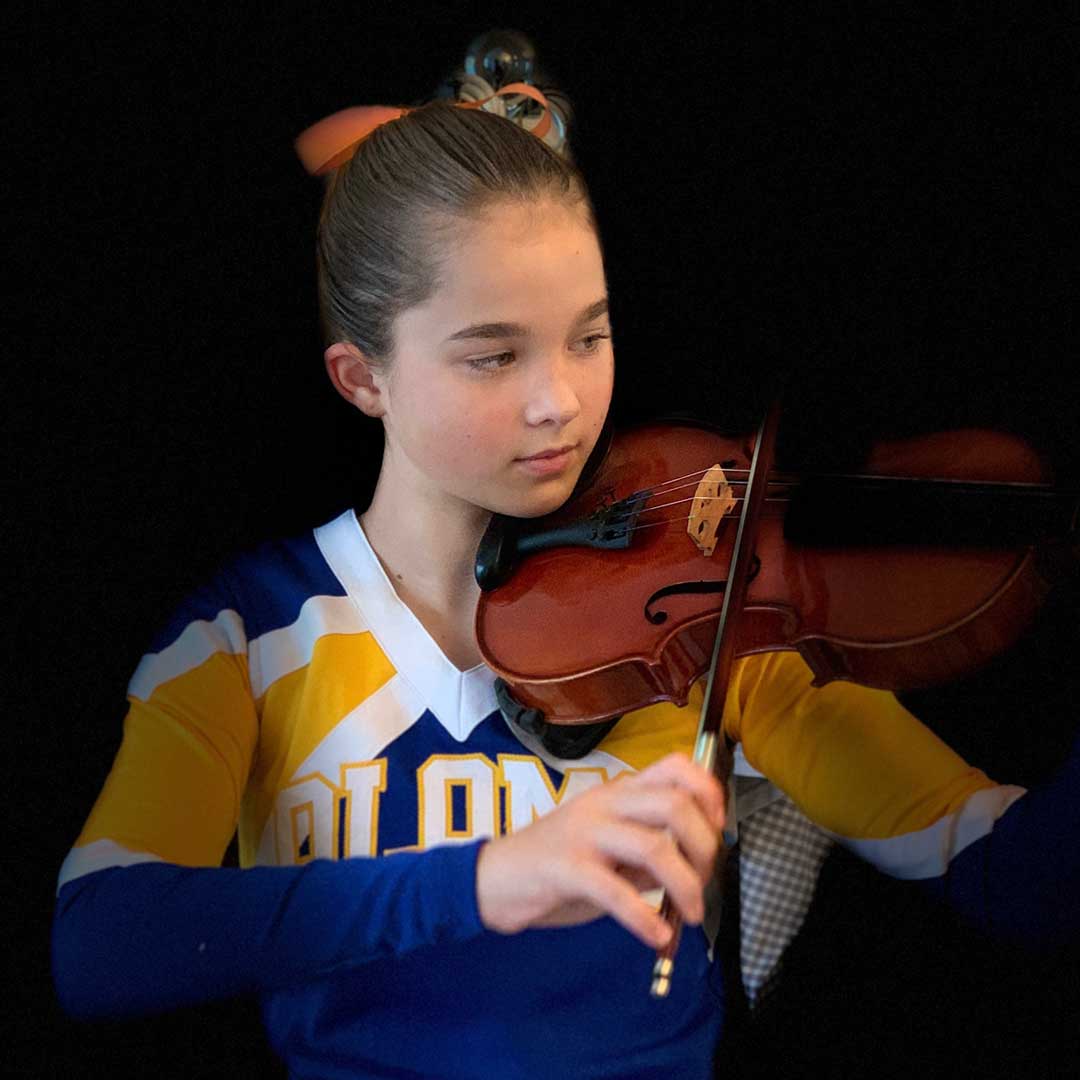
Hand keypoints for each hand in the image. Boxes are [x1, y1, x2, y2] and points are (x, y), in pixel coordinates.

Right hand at [474, 752, 725, 947]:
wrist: (494, 879)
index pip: (674, 766)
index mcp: (617, 792)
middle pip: (673, 804)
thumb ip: (648, 855)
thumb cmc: (556, 865)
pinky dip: (644, 918)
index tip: (719, 824)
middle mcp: (604, 803)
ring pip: (652, 846)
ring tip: (691, 913)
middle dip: (705, 845)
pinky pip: (615, 891)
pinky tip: (656, 935)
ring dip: (685, 885)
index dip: (708, 790)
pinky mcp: (565, 867)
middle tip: (707, 879)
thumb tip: (696, 867)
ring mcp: (583, 832)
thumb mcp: (608, 852)